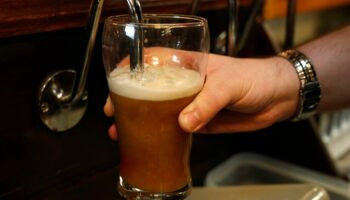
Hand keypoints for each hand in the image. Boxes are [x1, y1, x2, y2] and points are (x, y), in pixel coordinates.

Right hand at [104, 53, 298, 138]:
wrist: (276, 98)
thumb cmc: (255, 78)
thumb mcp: (229, 84)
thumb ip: (207, 102)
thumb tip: (184, 122)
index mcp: (188, 65)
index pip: (153, 60)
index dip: (131, 68)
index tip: (115, 80)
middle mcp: (185, 83)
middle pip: (149, 88)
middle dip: (128, 99)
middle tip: (113, 112)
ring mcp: (189, 103)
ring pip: (158, 110)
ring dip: (139, 119)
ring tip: (120, 130)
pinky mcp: (198, 121)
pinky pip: (174, 128)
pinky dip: (160, 134)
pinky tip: (148, 140)